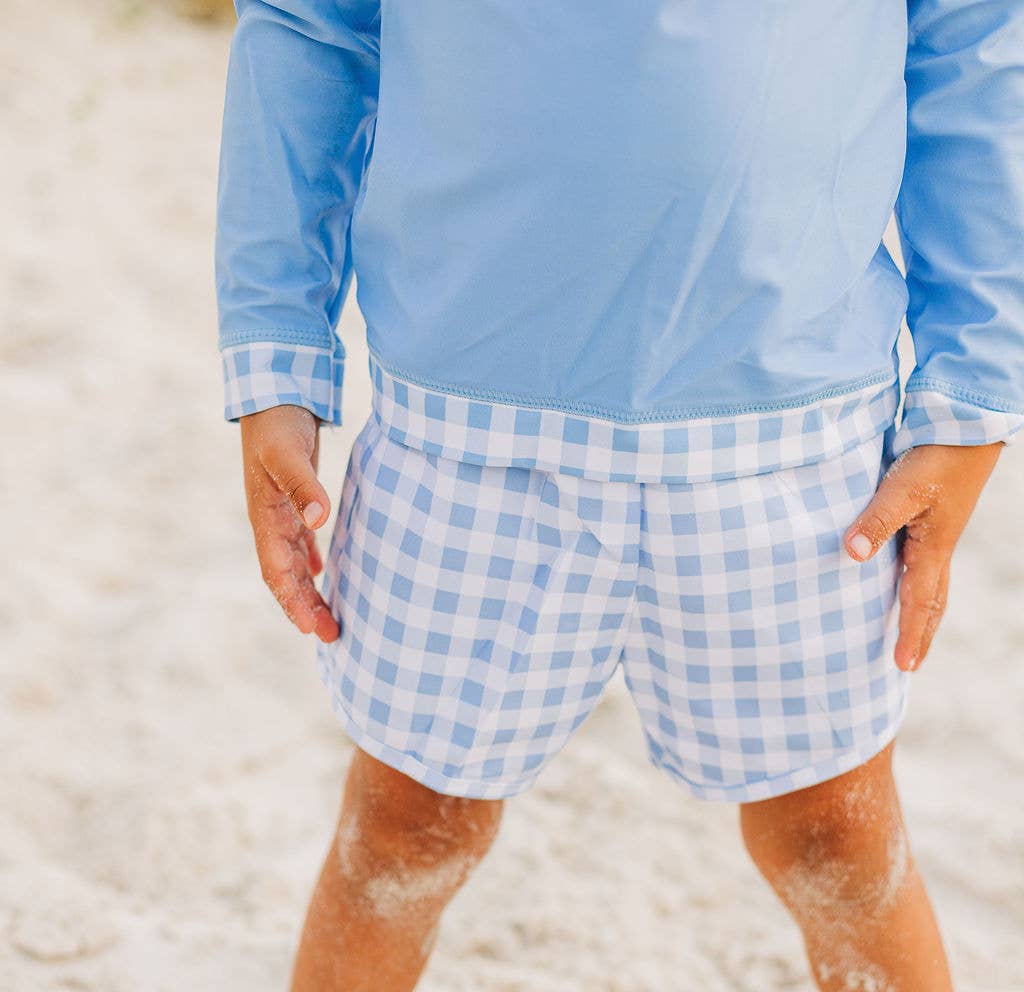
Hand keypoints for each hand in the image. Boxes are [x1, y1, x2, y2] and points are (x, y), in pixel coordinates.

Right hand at [239, 404, 339, 642]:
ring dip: (309, 592)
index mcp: (265, 516)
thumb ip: (304, 485)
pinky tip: (322, 574)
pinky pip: (300, 542)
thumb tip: (318, 521)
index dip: (291, 601)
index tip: (310, 629)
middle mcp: (270, 520)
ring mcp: (280, 512)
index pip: (276, 570)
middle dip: (305, 608)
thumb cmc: (278, 424)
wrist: (272, 394)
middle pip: (285, 575)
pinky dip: (310, 562)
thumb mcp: (289, 453)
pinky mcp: (293, 501)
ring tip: (331, 620)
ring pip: (293, 563)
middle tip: (331, 637)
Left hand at [843, 442, 1001, 671]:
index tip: (903, 667)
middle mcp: (937, 548)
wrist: (966, 429)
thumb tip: (851, 554)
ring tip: (909, 631)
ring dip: (921, 611)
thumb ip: (875, 520)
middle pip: (932, 602)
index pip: (918, 602)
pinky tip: (898, 576)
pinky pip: (922, 562)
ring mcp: (936, 534)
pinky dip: (914, 582)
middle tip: (910, 664)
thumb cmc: (935, 458)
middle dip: (920, 633)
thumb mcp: (901, 489)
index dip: (910, 634)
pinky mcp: (931, 519)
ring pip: (930, 584)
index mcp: (933, 550)